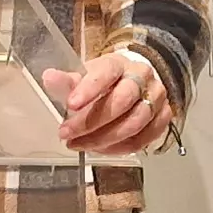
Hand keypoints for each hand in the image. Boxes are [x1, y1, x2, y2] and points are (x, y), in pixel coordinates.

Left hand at [42, 53, 173, 154]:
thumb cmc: (106, 82)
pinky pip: (143, 139)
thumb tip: (49, 77)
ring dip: (104, 139)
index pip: (106, 73)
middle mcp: (142, 78)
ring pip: (134, 123)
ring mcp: (156, 97)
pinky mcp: (163, 117)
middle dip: (91, 122)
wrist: (135, 82)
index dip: (88, 90)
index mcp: (119, 63)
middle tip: (66, 134)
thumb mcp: (84, 76)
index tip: (70, 105)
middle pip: (121, 102)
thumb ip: (67, 81)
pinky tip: (101, 149)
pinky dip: (120, 148)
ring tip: (79, 145)